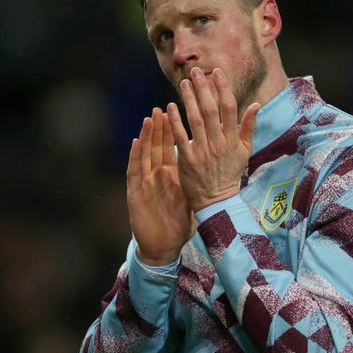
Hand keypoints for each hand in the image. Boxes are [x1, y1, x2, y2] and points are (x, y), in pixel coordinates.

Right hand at [127, 108, 195, 265]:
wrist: (163, 246)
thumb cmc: (178, 224)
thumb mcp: (193, 199)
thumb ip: (200, 181)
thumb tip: (217, 169)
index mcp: (171, 176)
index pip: (172, 148)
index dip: (174, 131)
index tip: (179, 113)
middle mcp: (157, 175)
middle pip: (157, 146)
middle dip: (160, 127)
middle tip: (162, 106)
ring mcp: (145, 183)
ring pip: (145, 154)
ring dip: (147, 136)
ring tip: (150, 117)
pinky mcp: (136, 192)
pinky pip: (135, 171)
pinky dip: (135, 156)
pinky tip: (135, 142)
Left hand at [167, 67, 260, 211]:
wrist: (217, 200)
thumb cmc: (230, 173)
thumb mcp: (244, 150)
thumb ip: (249, 126)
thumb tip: (256, 105)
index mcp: (232, 139)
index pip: (229, 108)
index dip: (223, 88)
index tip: (217, 72)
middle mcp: (218, 143)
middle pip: (210, 109)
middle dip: (203, 88)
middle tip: (195, 71)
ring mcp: (203, 151)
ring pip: (195, 119)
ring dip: (188, 99)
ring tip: (183, 83)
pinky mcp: (188, 160)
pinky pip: (180, 136)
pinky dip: (175, 120)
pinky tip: (170, 106)